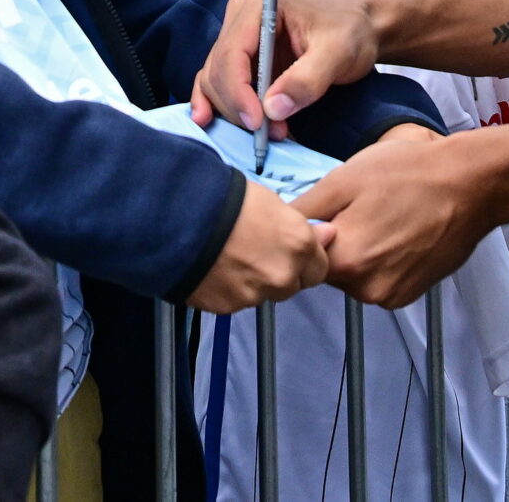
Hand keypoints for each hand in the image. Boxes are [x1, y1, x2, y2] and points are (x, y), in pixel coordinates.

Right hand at [187, 179, 330, 312]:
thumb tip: (326, 235)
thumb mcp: (271, 202)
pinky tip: (215, 270)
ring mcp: (256, 295)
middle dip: (282, 273)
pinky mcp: (228, 308)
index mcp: (299, 245)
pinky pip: (237, 301)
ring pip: (264, 294)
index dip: (305, 259)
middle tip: (258, 254)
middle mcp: (283, 275)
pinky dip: (230, 289)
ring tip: (231, 259)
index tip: (289, 250)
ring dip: (256, 282)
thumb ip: (301, 227)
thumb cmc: (227, 199)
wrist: (181, 219)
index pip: (319, 267)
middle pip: (293, 285)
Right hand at [190, 0, 381, 135]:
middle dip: (239, 106)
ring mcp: (239, 35)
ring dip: (234, 111)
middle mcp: (241, 16)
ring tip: (266, 133)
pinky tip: (209, 121)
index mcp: (260, 5)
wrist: (361, 27)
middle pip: (219, 69)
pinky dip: (220, 103)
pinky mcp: (242, 55)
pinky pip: (219, 81)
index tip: (257, 123)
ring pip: (215, 79)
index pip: (232, 53)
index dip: (237, 92)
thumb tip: (272, 109)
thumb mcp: (339, 53)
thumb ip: (307, 80)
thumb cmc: (352, 32)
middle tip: (270, 134)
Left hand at [294, 126, 495, 306]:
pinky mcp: (410, 295)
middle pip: (330, 269)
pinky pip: (379, 280)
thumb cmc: (408, 173)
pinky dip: (382, 261)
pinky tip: (399, 232)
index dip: (312, 233)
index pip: (304, 257)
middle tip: (360, 207)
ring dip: (360, 252)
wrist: (472, 184)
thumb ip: (306, 210)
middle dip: (337, 242)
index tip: (330, 210)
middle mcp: (365, 290)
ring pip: (355, 275)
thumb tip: (277, 225)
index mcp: (344, 262)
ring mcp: (391, 296)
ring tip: (384, 216)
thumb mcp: (345, 180)